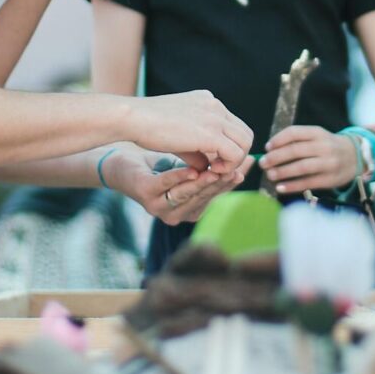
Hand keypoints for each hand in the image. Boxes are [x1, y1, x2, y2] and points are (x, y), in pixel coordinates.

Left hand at [103, 148, 254, 225]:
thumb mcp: (193, 169)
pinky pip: (166, 186)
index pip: (217, 195)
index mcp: (192, 209)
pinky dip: (179, 177)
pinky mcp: (146, 195)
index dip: (232, 180)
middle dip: (221, 181)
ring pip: (188, 194)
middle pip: (204, 196)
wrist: (126, 166)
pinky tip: (190, 169)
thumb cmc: (161, 167)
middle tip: (235, 166)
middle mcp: (178, 214)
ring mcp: (161, 207)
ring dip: (203, 183)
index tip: (246, 164)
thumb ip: (214, 169)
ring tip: (216, 170)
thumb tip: (248, 158)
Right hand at [127, 91, 252, 174]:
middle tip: (218, 167)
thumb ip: (195, 148)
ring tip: (214, 171)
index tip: (214, 159)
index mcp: (206, 100)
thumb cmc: (146, 125)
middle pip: (244, 133)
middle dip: (237, 154)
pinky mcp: (211, 133)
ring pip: (245, 142)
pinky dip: (228, 166)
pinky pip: (234, 153)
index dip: (228, 145)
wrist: (133, 117)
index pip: (233, 124)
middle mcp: (215, 105)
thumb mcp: (177, 134)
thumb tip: (206, 165)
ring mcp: (215, 117)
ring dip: (234, 161)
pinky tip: (210, 171)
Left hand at [261, 125, 359, 193]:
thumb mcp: (317, 136)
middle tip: (263, 163)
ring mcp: (329, 163)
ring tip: (270, 175)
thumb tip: (270, 150)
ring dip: (282, 172)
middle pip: (295, 150)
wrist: (356, 157)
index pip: (294, 133)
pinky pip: (308, 183)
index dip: (278, 140)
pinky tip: (280, 188)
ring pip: (301, 167)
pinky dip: (292, 186)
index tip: (267, 147)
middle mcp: (324, 146)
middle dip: (276, 157)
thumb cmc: (328, 146)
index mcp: (318, 132)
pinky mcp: (330, 179)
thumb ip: (298, 140)